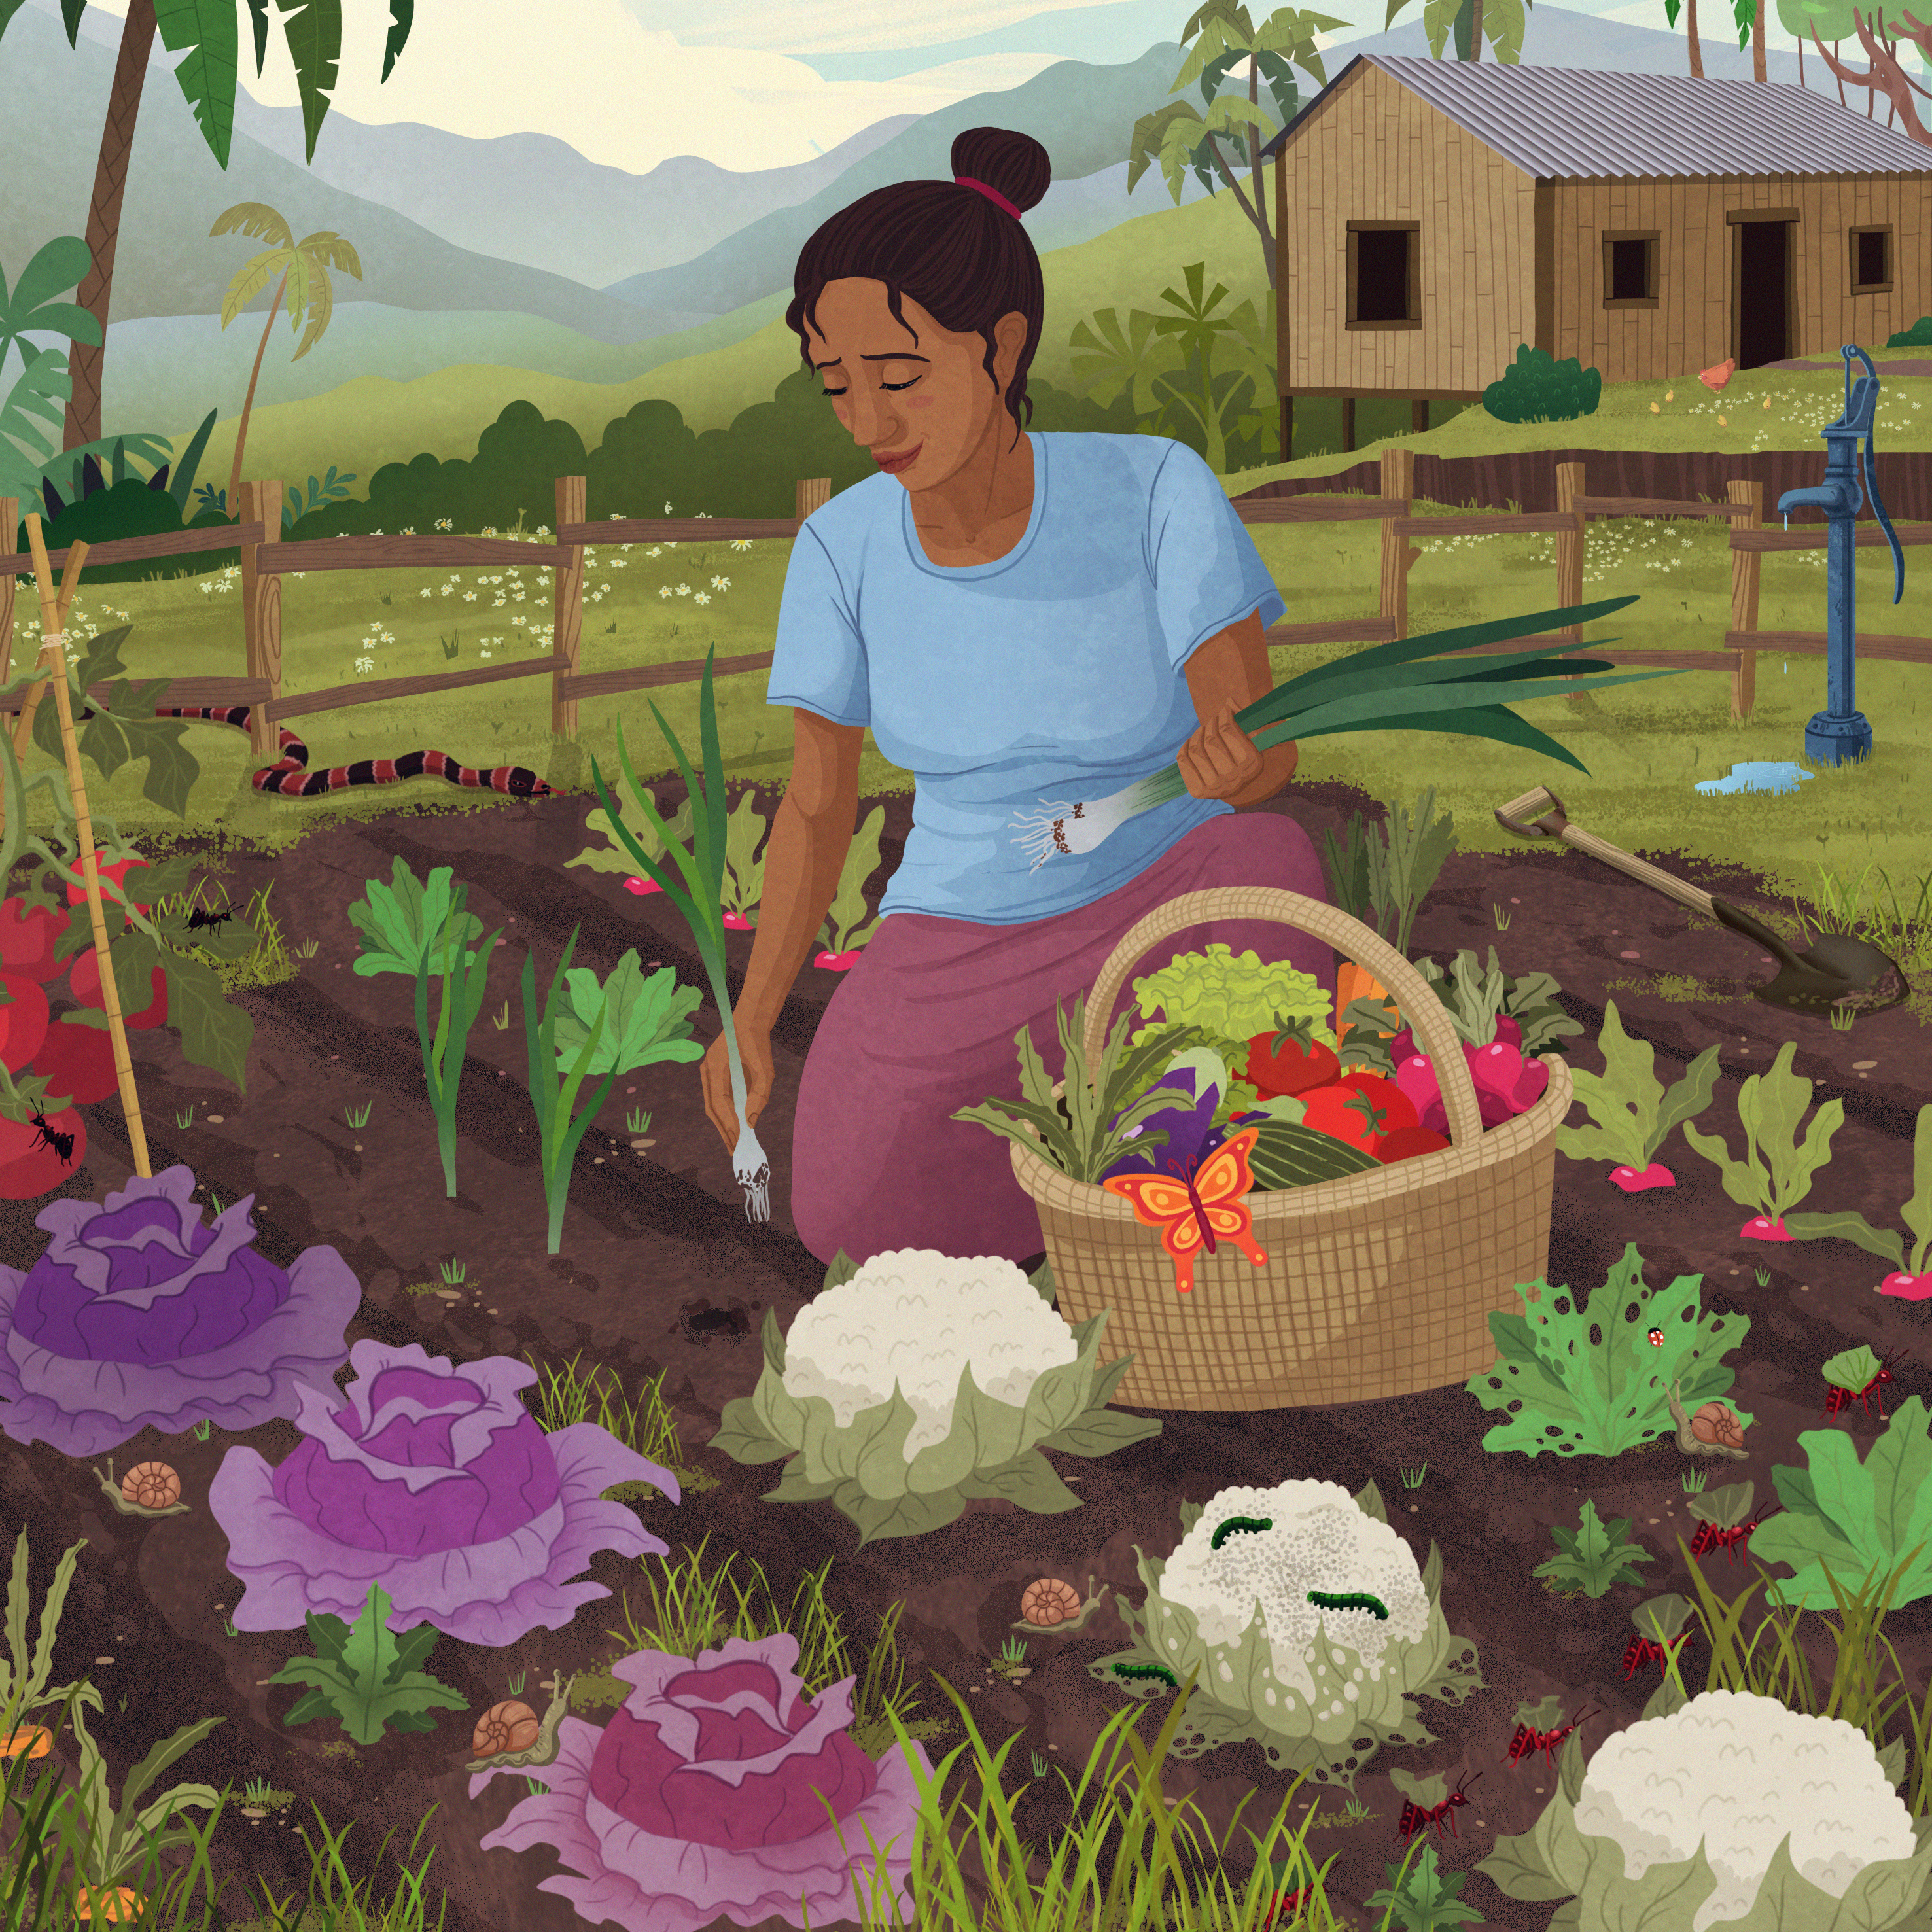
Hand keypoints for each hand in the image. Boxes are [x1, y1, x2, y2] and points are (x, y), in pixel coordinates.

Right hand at [701, 1023, 770, 1154]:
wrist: (750, 1021)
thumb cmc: (759, 1044)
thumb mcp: (766, 1070)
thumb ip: (760, 1095)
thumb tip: (751, 1121)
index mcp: (715, 1066)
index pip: (719, 1102)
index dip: (728, 1122)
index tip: (738, 1138)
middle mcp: (706, 1070)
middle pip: (711, 1108)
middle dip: (723, 1130)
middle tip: (734, 1149)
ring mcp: (707, 1072)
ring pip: (711, 1105)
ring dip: (722, 1124)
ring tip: (732, 1142)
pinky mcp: (712, 1074)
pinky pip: (715, 1098)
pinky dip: (723, 1114)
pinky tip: (732, 1125)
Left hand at [1178, 698, 1264, 801]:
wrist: (1240, 787)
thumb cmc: (1247, 754)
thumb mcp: (1253, 737)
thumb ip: (1245, 718)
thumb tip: (1228, 701)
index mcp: (1251, 763)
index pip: (1227, 729)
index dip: (1223, 715)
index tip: (1223, 710)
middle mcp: (1234, 779)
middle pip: (1210, 740)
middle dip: (1209, 724)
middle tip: (1212, 720)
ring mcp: (1215, 788)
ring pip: (1195, 749)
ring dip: (1197, 734)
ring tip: (1203, 730)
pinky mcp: (1199, 792)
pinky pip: (1183, 760)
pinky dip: (1185, 746)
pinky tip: (1192, 741)